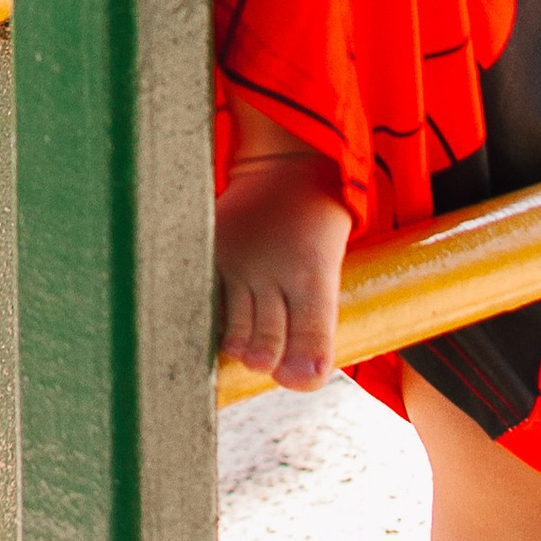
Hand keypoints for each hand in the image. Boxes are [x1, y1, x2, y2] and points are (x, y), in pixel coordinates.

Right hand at [216, 130, 350, 390]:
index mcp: (314, 275)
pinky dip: (217, 322)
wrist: (285, 163)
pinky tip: (225, 316)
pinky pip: (208, 311)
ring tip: (250, 331)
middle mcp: (273, 272)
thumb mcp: (333, 264)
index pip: (310, 348)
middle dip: (270, 361)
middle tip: (272, 349)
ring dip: (243, 344)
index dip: (303, 374)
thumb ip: (316, 321)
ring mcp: (237, 264)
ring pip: (233, 338)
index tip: (299, 375)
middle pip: (266, 352)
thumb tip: (298, 377)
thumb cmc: (318, 219)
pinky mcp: (209, 256)